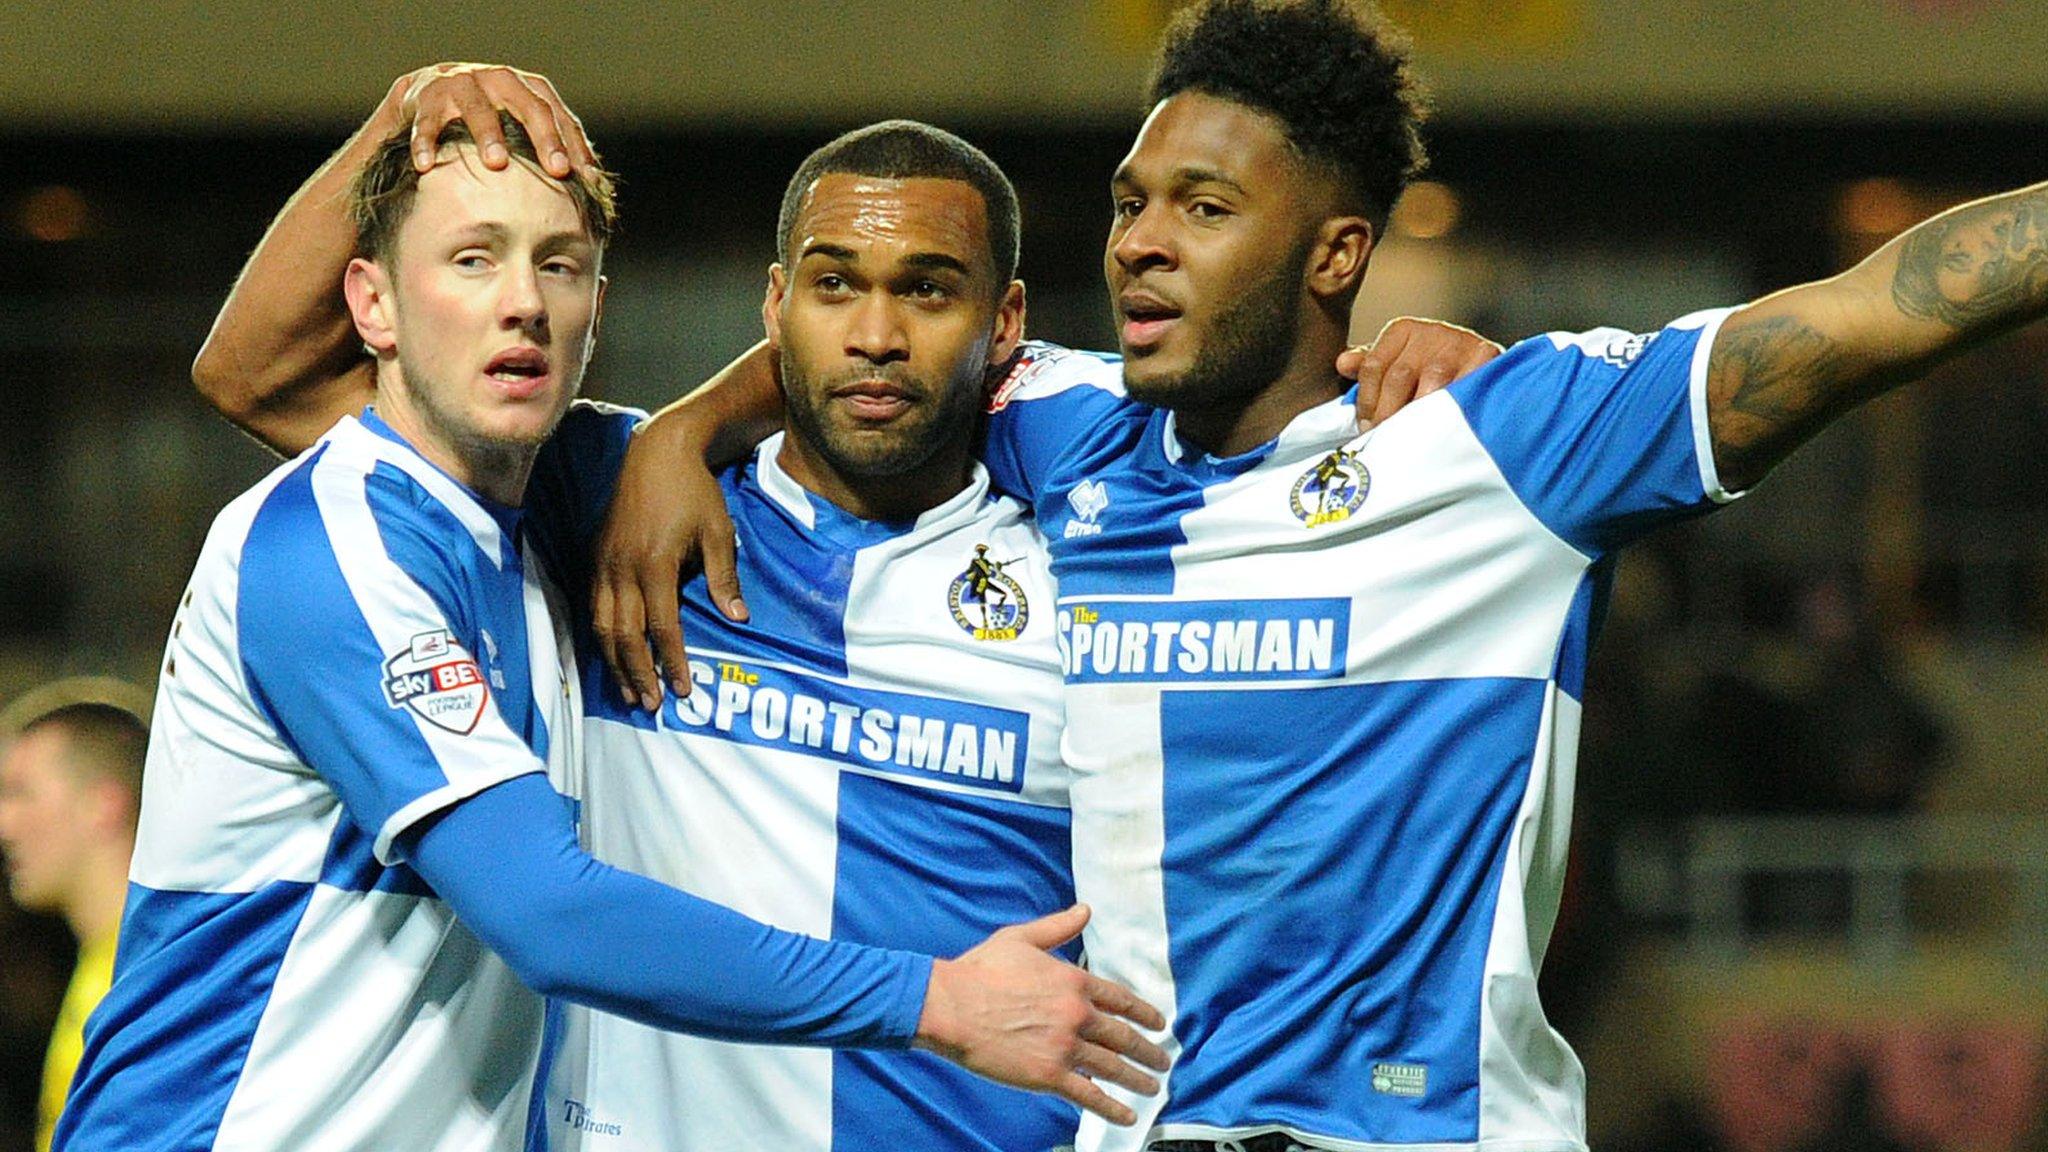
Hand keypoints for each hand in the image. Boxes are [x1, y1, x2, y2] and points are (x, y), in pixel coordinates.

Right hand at [395, 62, 596, 178]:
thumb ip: (556, 148)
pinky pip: (428, 120)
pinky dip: (427, 142)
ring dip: (488, 134)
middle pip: (528, 106)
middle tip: (557, 170)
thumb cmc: (489, 120)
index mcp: (528, 89)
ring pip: (478, 107)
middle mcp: (499, 81)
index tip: (586, 177)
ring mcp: (463, 84)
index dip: (574, 145)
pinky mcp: (428, 96)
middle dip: (545, 138)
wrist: (428, 94)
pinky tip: (427, 166)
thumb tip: (598, 184)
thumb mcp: (522, 127)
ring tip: (496, 163)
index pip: (559, 116)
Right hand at [592, 420, 747, 711]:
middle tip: (651, 704)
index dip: (672, 661)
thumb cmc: (695, 492)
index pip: (662, 627)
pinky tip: (612, 654)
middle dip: (637, 673)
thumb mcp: (719, 532)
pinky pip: (593, 606)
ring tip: (629, 691)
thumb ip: (724, 578)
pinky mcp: (595, 556)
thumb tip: (738, 619)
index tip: (683, 689)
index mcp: (655, 563)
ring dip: (614, 662)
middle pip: (624, 635)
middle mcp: (622, 568)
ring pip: (602, 624)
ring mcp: (604, 562)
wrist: (657, 453)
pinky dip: (601, 635)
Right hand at [915, 904, 1168, 1125]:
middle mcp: (1077, 1014)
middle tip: (1163, 1061)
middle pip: (1124, 1036)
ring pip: (1113, 1067)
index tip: (1160, 1024)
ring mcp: (1065, 1046)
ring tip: (1154, 1086)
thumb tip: (1086, 910)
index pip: (1122, 1000)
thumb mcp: (1021, 938)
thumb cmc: (981, 970)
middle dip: (1149, 1051)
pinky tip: (1128, 1116)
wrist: (950, 1006)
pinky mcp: (1048, 1075)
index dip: (1145, 1014)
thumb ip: (1058, 927)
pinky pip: (1088, 1095)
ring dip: (1139, 1078)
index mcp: (1074, 982)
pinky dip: (1111, 1107)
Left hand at [1337, 316, 1502, 425]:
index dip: (1366, 402)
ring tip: (1409, 440)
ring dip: (1417, 417)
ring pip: (1430, 385)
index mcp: (1402, 330)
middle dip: (1387, 413)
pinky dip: (1450, 411)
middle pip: (1399, 376)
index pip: (1373, 366)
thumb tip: (1343, 364)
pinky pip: (1464, 388)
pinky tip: (1440, 428)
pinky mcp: (1486, 356)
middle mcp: (1430, 332)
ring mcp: (1459, 343)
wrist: (1483, 364)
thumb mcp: (1398, 362)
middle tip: (1383, 440)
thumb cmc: (1430, 367)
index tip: (1365, 428)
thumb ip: (1370, 365)